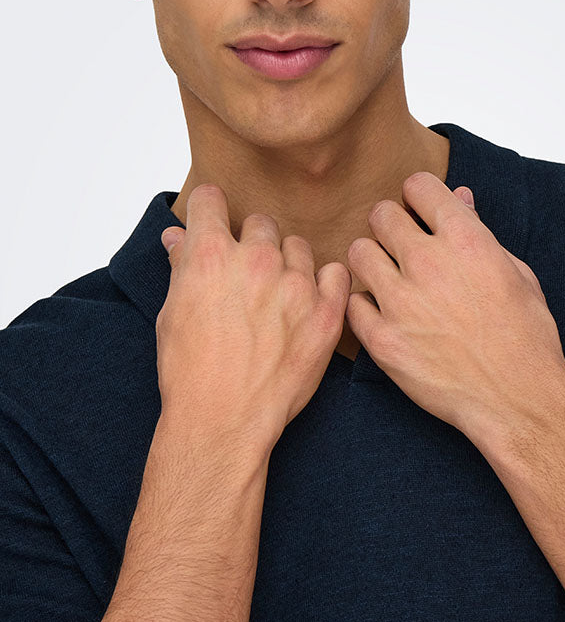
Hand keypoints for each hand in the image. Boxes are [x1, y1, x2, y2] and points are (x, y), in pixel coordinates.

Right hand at [157, 185, 350, 456]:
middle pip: (261, 223)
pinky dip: (325, 283)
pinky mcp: (326, 313)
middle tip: (247, 277)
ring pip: (298, 247)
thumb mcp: (172, 313)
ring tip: (276, 298)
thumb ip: (181, 266)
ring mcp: (296, 286)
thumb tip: (178, 237)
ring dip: (288, 264)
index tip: (214, 225)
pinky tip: (308, 302)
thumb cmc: (190, 373)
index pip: (212, 200)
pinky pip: (336, 274)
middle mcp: (256, 261)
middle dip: (252, 244)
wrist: (224, 420)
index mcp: (210, 255)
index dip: (210, 213)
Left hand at [345, 175, 564, 443]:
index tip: (421, 211)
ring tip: (388, 278)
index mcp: (465, 239)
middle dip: (390, 224)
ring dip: (372, 261)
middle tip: (399, 244)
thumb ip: (480, 232)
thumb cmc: (525, 338)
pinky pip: (352, 303)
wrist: (516, 398)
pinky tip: (385, 314)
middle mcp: (427, 263)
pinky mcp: (382, 339)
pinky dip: (365, 306)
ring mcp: (400, 302)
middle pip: (381, 215)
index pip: (419, 186)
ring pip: (358, 253)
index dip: (419, 196)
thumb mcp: (516, 273)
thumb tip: (460, 198)